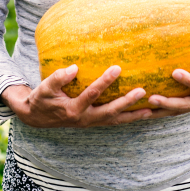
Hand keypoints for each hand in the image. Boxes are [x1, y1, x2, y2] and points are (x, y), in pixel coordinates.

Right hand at [3, 65, 153, 127]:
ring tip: (152, 109)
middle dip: (127, 102)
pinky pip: (114, 122)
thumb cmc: (42, 99)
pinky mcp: (94, 122)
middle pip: (110, 112)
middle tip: (143, 91)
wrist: (37, 117)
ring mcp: (91, 122)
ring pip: (116, 121)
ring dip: (133, 115)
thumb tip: (74, 68)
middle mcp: (85, 119)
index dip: (105, 82)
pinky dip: (128, 119)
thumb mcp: (44, 88)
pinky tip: (142, 114)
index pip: (92, 94)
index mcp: (73, 109)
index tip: (118, 68)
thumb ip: (58, 78)